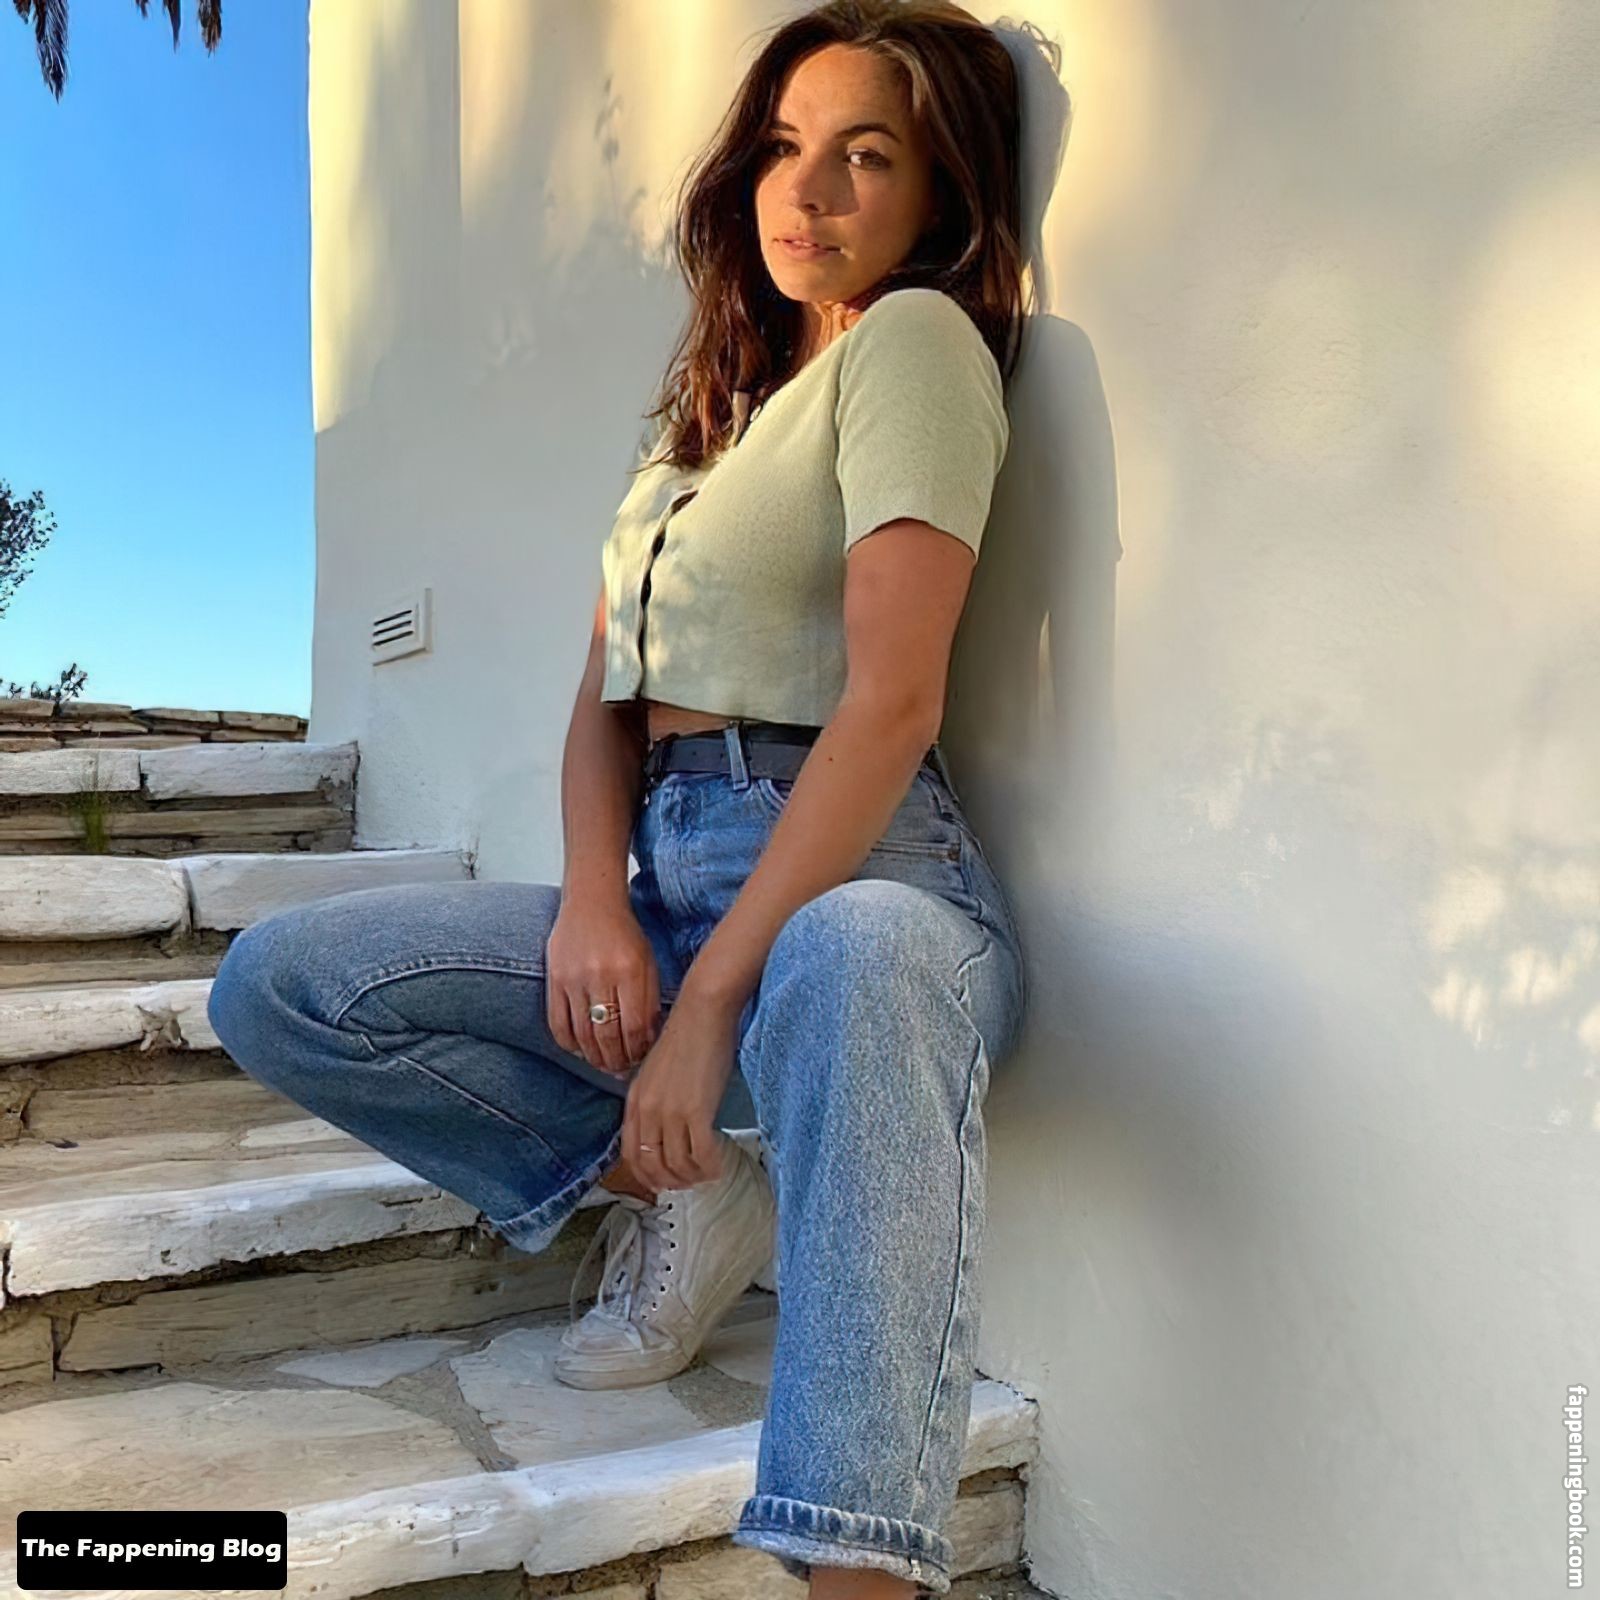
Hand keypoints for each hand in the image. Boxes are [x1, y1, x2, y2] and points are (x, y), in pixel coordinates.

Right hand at [545, 893, 662, 1073]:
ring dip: (594, 1058)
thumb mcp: (648, 962)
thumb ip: (650, 1000)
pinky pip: (558, 1024)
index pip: (635, 1027)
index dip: (638, 1051)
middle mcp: (601, 976)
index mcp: (630, 971)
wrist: (591, 902)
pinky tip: (581, 1051)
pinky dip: (569, 1045)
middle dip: (617, 1061)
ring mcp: (574, 979)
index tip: (641, 1059)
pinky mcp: (553, 980)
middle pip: (608, 1036)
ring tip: (604, 1066)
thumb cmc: (624, 933)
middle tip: (622, 1071)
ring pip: (583, 1035)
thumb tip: (648, 1040)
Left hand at [621, 986, 743, 1192]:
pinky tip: (719, 1165)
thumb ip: (654, 1098)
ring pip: (676, 1165)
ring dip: (694, 1176)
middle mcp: (647, 1110)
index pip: (631, 1154)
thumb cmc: (688, 1035)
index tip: (664, 1182)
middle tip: (690, 1182)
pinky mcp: (695, 1110)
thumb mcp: (657, 1071)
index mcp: (635, 1100)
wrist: (703, 1011)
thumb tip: (665, 1127)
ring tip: (708, 1173)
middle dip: (672, 1181)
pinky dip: (710, 1167)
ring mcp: (669, 1112)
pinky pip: (700, 1155)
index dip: (647, 1175)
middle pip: (652, 1166)